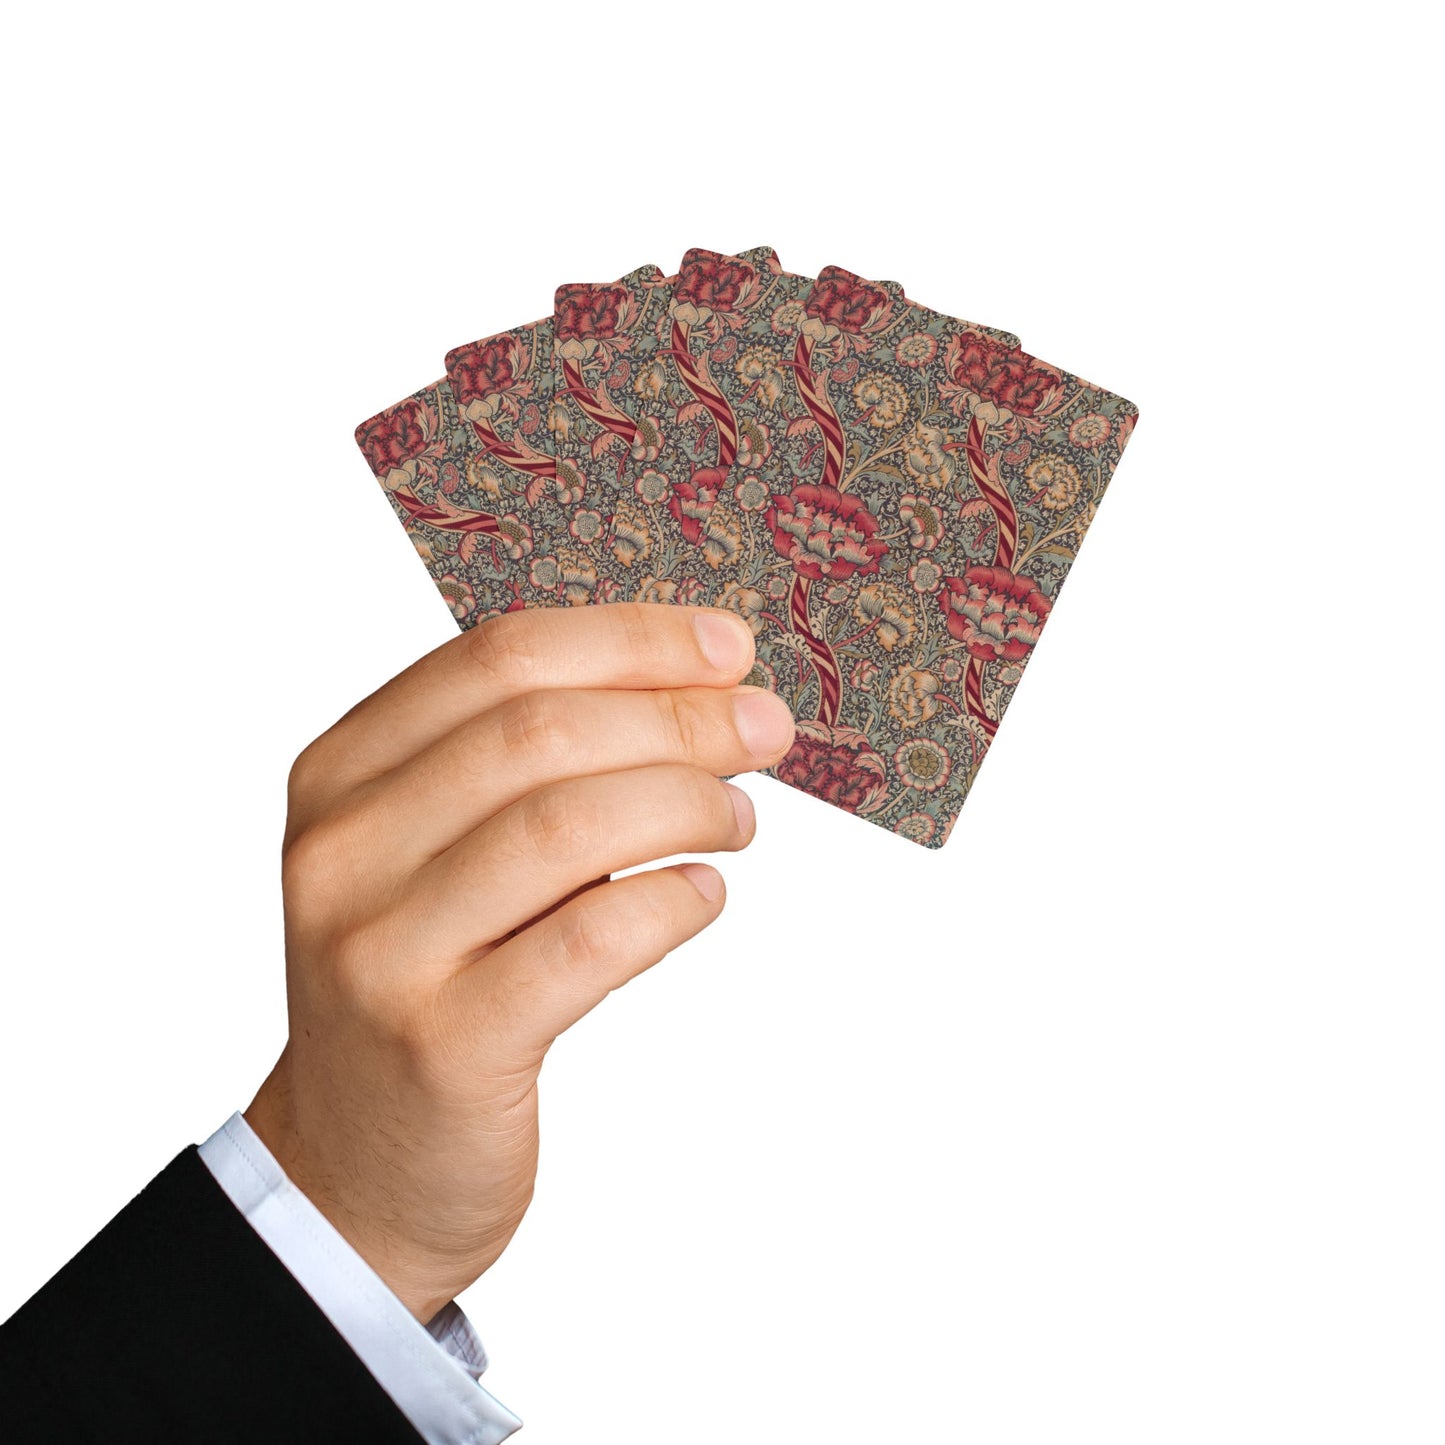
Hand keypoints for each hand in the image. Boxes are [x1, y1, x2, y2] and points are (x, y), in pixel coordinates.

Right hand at [244, 602, 794, 1322]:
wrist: (356, 1166)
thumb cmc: (429, 983)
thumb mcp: (437, 853)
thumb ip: (527, 768)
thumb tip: (699, 690)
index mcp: (341, 773)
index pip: (499, 657)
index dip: (631, 640)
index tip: (729, 649)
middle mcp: (343, 850)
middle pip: (540, 732)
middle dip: (680, 716)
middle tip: (766, 729)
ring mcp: (384, 950)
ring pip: (566, 826)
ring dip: (684, 803)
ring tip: (738, 818)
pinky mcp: (444, 1043)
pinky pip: (588, 941)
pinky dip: (668, 902)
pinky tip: (701, 893)